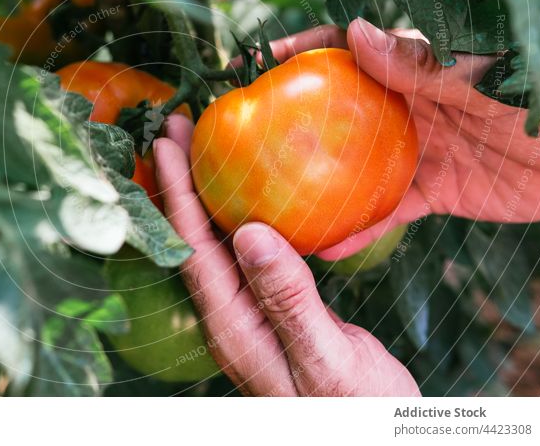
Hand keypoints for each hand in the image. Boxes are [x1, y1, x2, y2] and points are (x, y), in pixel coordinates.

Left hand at [153, 116, 420, 395]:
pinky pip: (247, 251)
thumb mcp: (326, 358)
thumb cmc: (354, 411)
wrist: (376, 437)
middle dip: (180, 180)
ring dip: (206, 190)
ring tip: (201, 145)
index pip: (193, 249)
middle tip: (172, 126)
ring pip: (217, 240)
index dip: (176, 195)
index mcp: (234, 326)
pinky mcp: (274, 308)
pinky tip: (252, 192)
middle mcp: (232, 315)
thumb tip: (250, 233)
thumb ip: (289, 300)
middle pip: (195, 237)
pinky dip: (240, 211)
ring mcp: (251, 311)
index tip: (163, 145)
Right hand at [246, 20, 539, 259]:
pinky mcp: (433, 191)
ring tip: (269, 201)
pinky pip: (386, 211)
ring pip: (352, 167)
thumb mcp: (487, 78)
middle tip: (244, 139)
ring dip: (315, 182)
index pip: (346, 50)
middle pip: (336, 112)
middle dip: (291, 122)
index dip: (300, 51)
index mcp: (415, 67)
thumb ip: (425, 64)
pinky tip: (327, 246)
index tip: (255, 61)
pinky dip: (359, 228)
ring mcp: (416, 150)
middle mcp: (406, 106)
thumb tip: (356, 34)